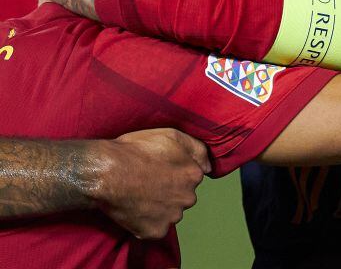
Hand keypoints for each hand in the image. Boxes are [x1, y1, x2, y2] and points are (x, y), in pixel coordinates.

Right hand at [87, 129, 208, 238]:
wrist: (106, 173)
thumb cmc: (136, 151)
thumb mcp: (172, 135)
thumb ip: (197, 148)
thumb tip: (209, 166)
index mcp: (194, 175)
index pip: (191, 176)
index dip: (173, 172)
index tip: (157, 169)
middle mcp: (188, 198)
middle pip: (183, 196)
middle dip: (169, 191)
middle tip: (147, 183)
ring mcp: (172, 217)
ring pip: (170, 213)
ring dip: (159, 208)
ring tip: (139, 196)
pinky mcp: (155, 231)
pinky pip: (155, 228)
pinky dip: (147, 223)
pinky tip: (135, 210)